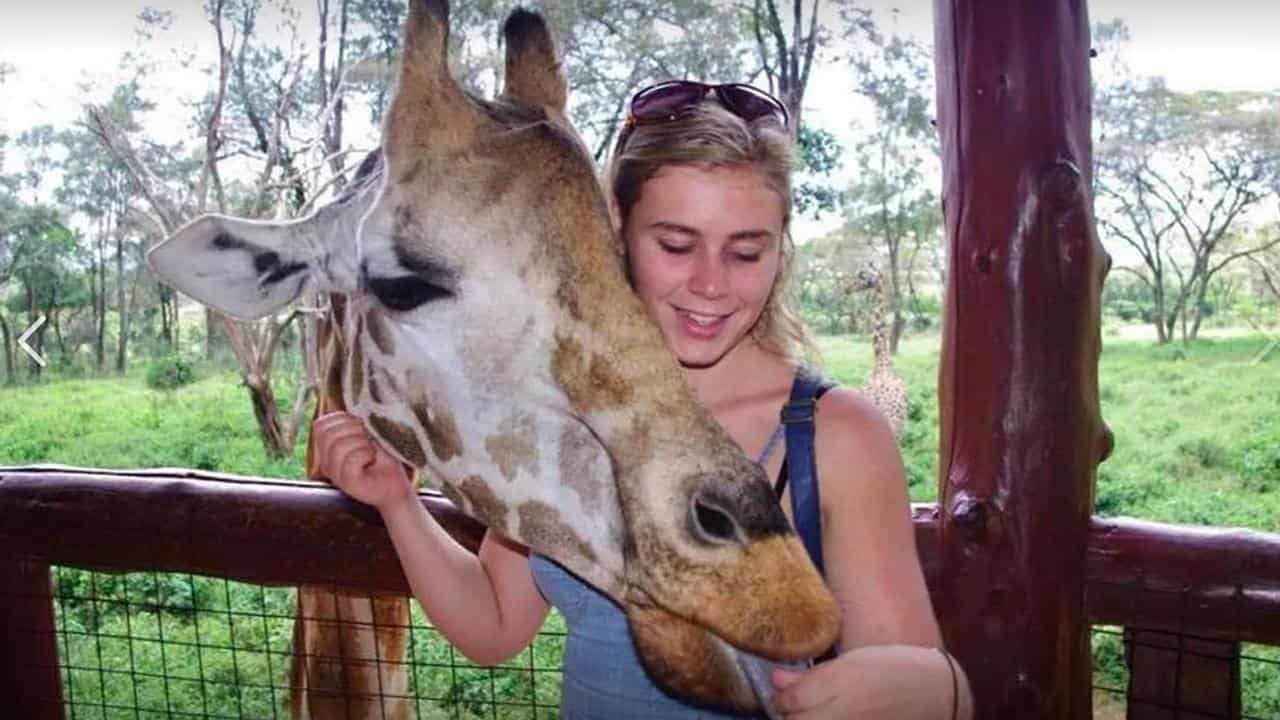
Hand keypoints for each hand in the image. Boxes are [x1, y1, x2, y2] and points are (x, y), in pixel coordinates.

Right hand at [312, 411, 414, 511]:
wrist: (396, 484)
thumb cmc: (383, 456)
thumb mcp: (367, 432)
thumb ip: (354, 421)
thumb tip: (352, 401)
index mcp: (327, 448)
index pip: (320, 425)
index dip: (342, 419)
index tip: (361, 426)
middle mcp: (326, 462)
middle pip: (327, 434)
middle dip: (353, 429)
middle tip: (368, 439)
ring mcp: (335, 474)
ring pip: (338, 446)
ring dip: (362, 442)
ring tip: (371, 450)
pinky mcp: (348, 484)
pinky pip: (351, 459)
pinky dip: (366, 454)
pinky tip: (372, 459)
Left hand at [771, 645, 962, 719]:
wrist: (934, 693)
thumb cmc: (891, 669)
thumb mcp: (850, 662)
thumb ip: (810, 677)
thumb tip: (774, 679)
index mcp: (838, 683)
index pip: (788, 701)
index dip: (782, 696)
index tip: (786, 692)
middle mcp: (843, 712)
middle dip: (792, 714)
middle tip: (800, 706)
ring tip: (818, 713)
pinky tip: (833, 717)